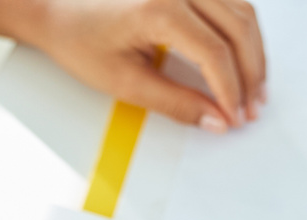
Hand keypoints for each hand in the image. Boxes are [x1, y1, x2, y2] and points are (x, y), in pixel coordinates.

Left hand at [0, 0, 266, 131]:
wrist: (53, 7)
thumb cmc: (77, 38)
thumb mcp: (123, 82)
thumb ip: (175, 102)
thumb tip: (215, 120)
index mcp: (159, 8)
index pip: (214, 52)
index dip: (231, 89)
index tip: (236, 117)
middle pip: (239, 27)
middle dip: (251, 72)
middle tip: (253, 109)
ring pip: (242, 11)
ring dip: (253, 52)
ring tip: (253, 90)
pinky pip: (228, 2)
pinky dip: (241, 32)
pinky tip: (242, 59)